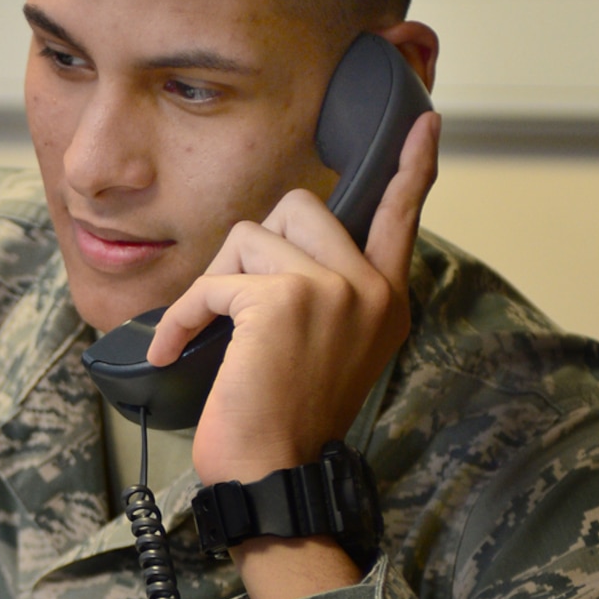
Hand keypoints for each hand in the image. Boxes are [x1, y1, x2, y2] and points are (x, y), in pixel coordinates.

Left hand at [146, 109, 439, 598]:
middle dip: (254, 250)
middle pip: (300, 208)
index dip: (410, 167)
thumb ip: (327, 297)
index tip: (425, 122)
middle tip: (238, 310)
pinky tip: (174, 351)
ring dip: (219, 283)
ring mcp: (332, 290)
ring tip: (216, 335)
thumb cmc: (285, 424)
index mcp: (386, 300)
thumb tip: (286, 250)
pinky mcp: (283, 300)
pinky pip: (214, 281)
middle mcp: (369, 289)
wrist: (272, 475)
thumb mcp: (326, 353)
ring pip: (253, 235)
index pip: (402, 216)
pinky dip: (184, 316)